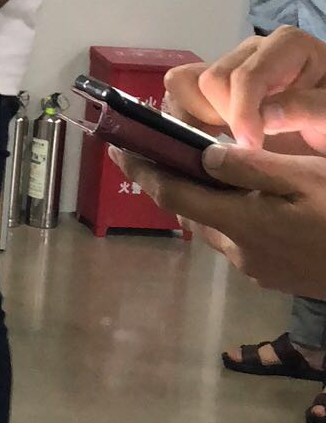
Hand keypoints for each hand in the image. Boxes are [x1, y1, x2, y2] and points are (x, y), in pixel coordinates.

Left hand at [110, 140, 325, 296]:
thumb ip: (251, 167)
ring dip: (203, 200)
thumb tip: (202, 155)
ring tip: (205, 168)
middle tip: (165, 147)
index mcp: (241, 222)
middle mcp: (239, 250)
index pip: (173, 195)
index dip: (142, 170)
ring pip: (213, 226)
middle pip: (190, 212)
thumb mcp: (305, 177)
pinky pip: (236, 239)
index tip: (117, 147)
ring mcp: (255, 268)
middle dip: (172, 181)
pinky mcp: (271, 275)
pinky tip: (248, 197)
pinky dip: (228, 214)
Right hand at [164, 29, 325, 150]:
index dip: (242, 113)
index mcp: (287, 46)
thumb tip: (265, 117)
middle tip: (251, 146)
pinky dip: (187, 119)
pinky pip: (181, 93)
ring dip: (202, 119)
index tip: (250, 146)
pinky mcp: (216, 88)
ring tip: (231, 142)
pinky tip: (212, 139)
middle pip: (212, 80)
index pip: (246, 76)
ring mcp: (231, 66)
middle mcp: (253, 50)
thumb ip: (307, 109)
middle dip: (226, 117)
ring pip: (188, 86)